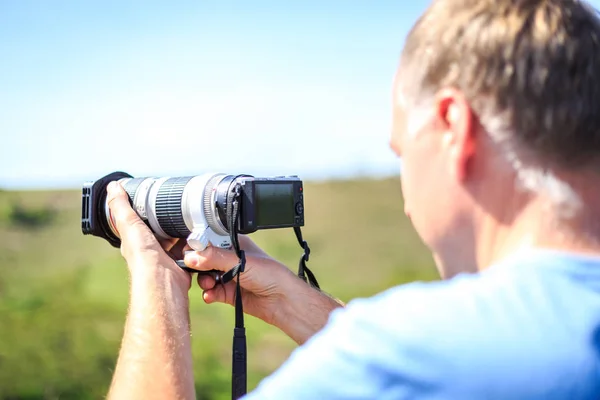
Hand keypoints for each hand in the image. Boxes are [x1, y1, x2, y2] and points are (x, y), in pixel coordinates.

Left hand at [106, 181, 191, 292]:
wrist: (163, 281)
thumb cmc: (143, 258)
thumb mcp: (129, 225)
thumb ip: (121, 206)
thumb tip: (113, 186)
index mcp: (136, 240)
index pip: (142, 221)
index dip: (149, 210)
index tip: (158, 199)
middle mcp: (151, 249)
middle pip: (164, 228)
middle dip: (172, 220)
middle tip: (180, 210)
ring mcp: (167, 257)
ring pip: (179, 238)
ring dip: (185, 232)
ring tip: (190, 223)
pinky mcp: (182, 264)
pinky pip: (191, 250)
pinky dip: (195, 245)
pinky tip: (196, 239)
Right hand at [183, 236, 299, 324]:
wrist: (281, 300)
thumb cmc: (269, 274)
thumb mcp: (240, 262)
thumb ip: (214, 258)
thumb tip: (191, 257)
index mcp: (233, 244)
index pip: (209, 240)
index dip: (198, 245)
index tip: (190, 252)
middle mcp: (229, 259)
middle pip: (203, 259)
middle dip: (198, 265)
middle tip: (196, 269)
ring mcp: (228, 276)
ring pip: (205, 276)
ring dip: (203, 281)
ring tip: (209, 284)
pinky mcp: (227, 293)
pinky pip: (211, 292)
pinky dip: (208, 293)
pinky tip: (211, 295)